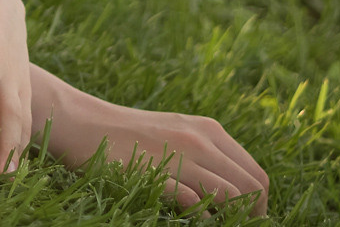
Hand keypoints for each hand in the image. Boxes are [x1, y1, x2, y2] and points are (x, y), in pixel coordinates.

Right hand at [44, 89, 268, 214]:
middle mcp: (201, 140)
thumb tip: (236, 194)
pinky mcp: (156, 172)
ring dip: (231, 218)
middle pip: (253, 189)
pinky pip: (195, 202)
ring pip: (232, 196)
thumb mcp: (174, 135)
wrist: (80, 122)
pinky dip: (202, 217)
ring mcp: (179, 156)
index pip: (257, 175)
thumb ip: (205, 156)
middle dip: (253, 216)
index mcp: (209, 131)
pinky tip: (194, 220)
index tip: (245, 220)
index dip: (259, 205)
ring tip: (216, 224)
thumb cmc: (126, 134)